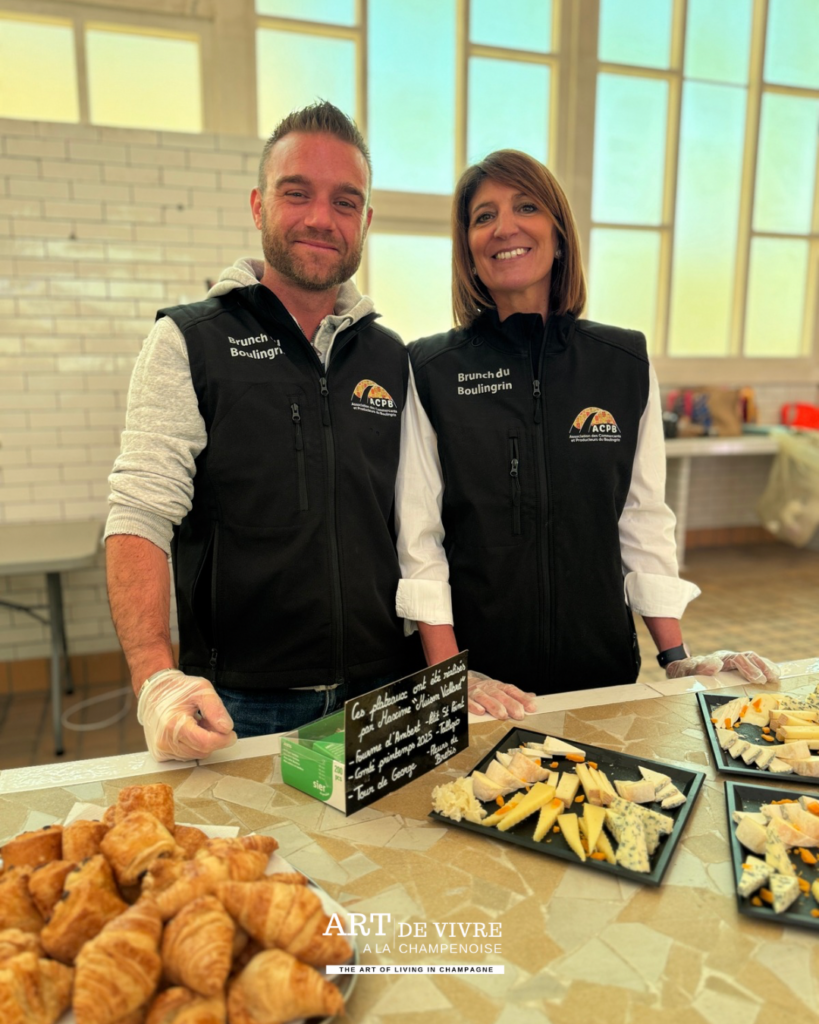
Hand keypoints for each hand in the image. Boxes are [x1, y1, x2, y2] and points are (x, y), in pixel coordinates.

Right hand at [137, 669, 237, 761]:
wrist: (154, 693)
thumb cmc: (177, 689)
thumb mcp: (201, 689)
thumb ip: (215, 708)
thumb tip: (227, 728)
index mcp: (173, 723)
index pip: (206, 742)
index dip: (223, 739)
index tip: (231, 733)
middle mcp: (165, 740)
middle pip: (203, 750)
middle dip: (213, 738)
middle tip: (209, 720)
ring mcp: (161, 749)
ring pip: (196, 755)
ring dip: (203, 741)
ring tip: (197, 723)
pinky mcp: (160, 755)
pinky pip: (186, 756)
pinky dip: (193, 746)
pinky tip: (188, 731)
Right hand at [467, 670, 537, 719]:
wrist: (462, 681)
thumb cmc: (484, 689)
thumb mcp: (499, 690)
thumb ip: (514, 695)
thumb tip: (532, 697)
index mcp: (497, 686)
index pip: (511, 690)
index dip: (522, 698)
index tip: (532, 708)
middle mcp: (487, 687)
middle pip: (500, 694)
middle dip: (510, 704)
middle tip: (519, 714)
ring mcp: (475, 691)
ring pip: (485, 697)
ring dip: (494, 706)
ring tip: (502, 715)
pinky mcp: (464, 697)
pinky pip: (468, 701)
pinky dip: (474, 706)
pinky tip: (480, 711)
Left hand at [666, 650, 780, 684]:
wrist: (685, 670)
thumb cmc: (687, 672)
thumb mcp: (686, 670)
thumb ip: (699, 667)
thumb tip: (716, 665)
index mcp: (718, 658)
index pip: (735, 659)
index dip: (746, 667)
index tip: (756, 678)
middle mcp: (729, 658)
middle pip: (747, 657)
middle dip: (757, 668)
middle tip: (764, 680)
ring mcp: (735, 663)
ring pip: (753, 660)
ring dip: (765, 667)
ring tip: (775, 677)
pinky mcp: (740, 669)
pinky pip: (756, 665)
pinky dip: (766, 669)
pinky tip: (776, 676)